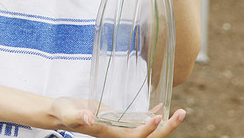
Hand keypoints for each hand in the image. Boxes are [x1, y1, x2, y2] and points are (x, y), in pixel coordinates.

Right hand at [50, 98, 185, 136]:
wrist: (61, 112)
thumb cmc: (63, 112)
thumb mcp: (67, 112)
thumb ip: (77, 115)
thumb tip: (90, 118)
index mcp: (109, 134)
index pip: (134, 137)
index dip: (148, 130)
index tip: (158, 117)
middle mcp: (119, 133)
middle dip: (167, 129)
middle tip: (181, 113)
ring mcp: (121, 127)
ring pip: (149, 131)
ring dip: (166, 124)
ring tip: (181, 111)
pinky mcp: (120, 120)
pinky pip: (141, 121)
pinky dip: (154, 116)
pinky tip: (162, 107)